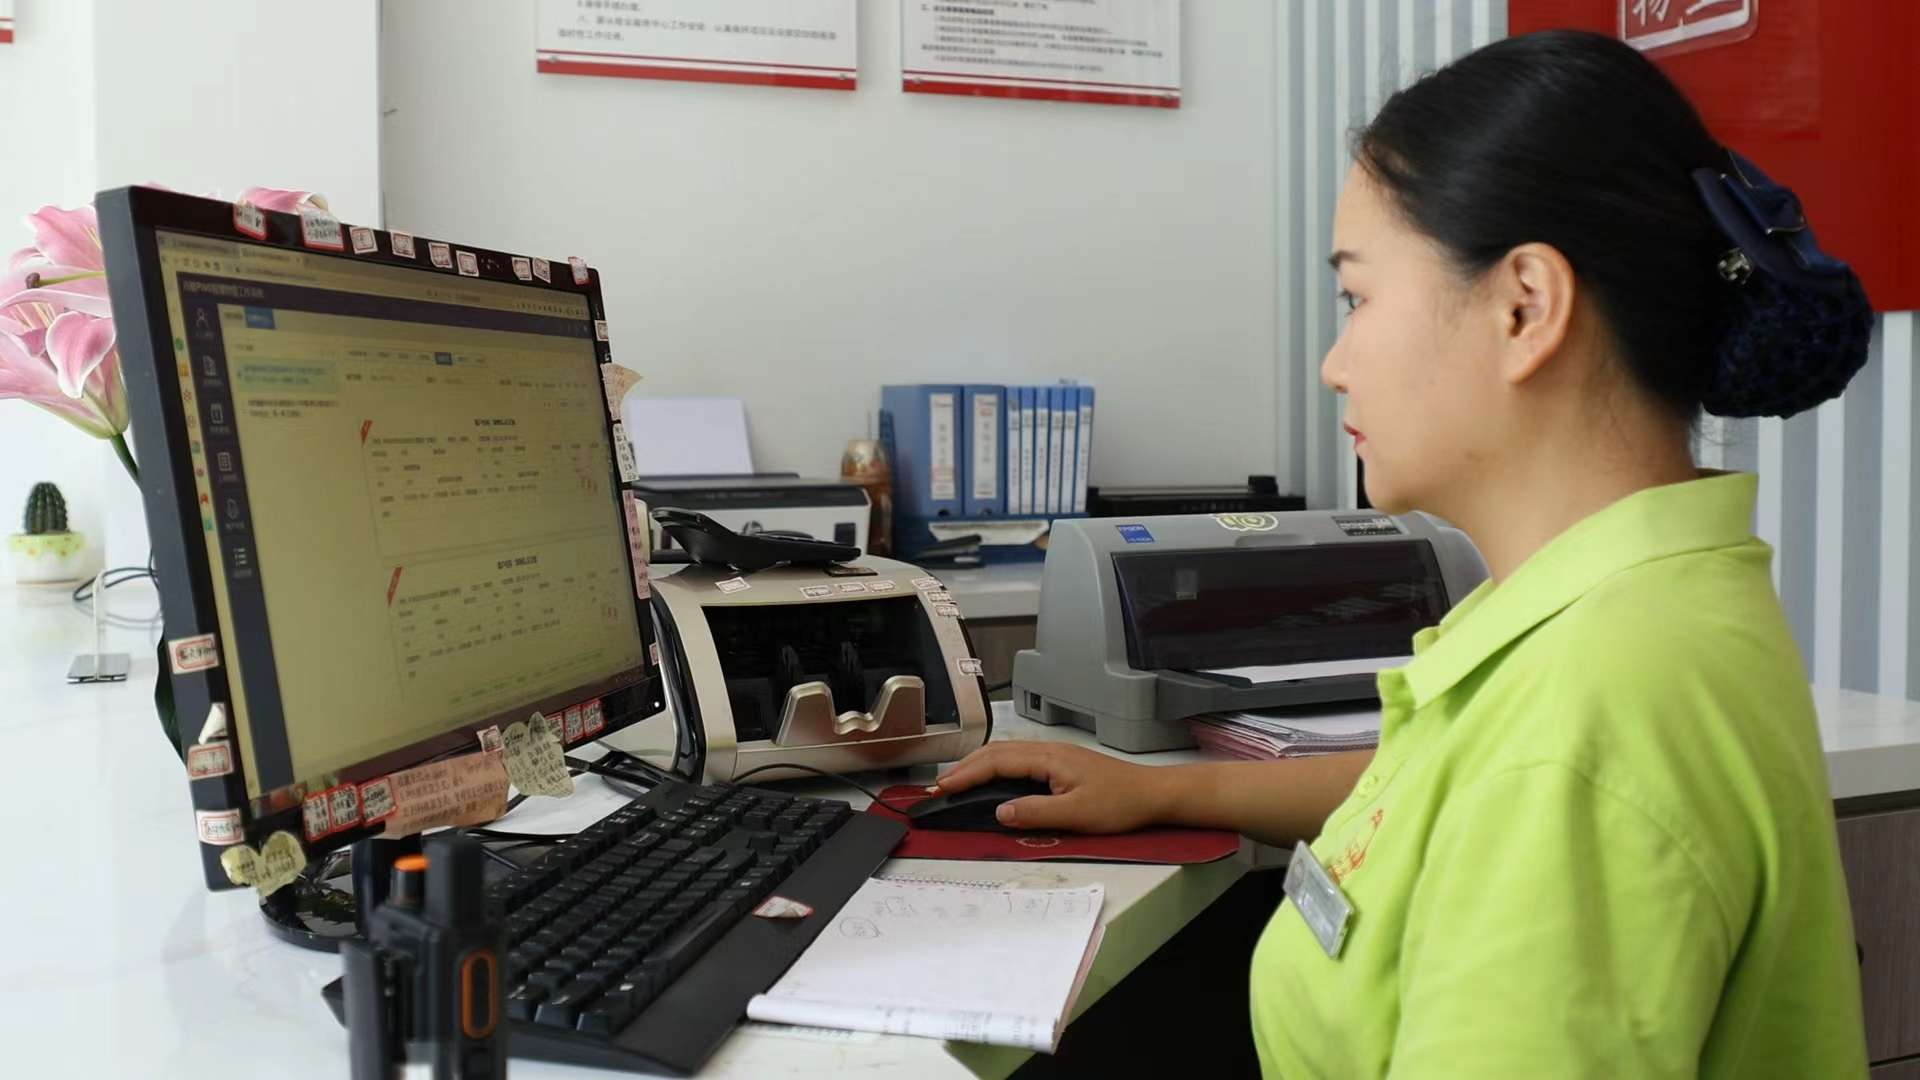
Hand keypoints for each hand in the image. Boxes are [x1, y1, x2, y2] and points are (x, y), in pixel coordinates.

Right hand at [932, 740, 1172, 833]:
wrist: (1153, 793)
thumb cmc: (1120, 803)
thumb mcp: (1077, 815)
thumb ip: (1036, 813)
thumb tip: (1000, 812)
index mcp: (1048, 758)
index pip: (997, 762)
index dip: (967, 774)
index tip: (943, 788)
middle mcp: (1048, 750)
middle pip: (997, 752)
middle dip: (965, 767)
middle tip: (940, 786)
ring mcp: (1055, 754)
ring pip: (1007, 753)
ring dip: (979, 765)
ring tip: (957, 781)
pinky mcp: (1061, 762)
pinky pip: (1018, 759)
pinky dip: (996, 767)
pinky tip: (992, 778)